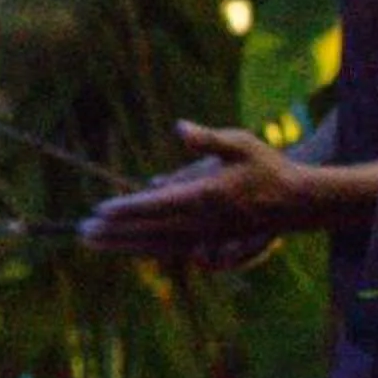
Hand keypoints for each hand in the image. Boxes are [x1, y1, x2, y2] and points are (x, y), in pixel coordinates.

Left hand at [78, 122, 302, 257]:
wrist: (297, 202)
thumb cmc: (267, 166)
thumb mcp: (241, 143)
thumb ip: (208, 139)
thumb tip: (180, 127)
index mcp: (207, 196)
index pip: (158, 204)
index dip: (128, 208)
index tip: (101, 210)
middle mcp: (202, 221)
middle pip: (149, 230)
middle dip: (115, 231)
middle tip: (81, 231)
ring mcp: (205, 236)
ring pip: (155, 244)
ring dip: (121, 244)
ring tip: (90, 242)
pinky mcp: (208, 243)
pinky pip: (167, 250)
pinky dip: (142, 250)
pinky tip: (121, 249)